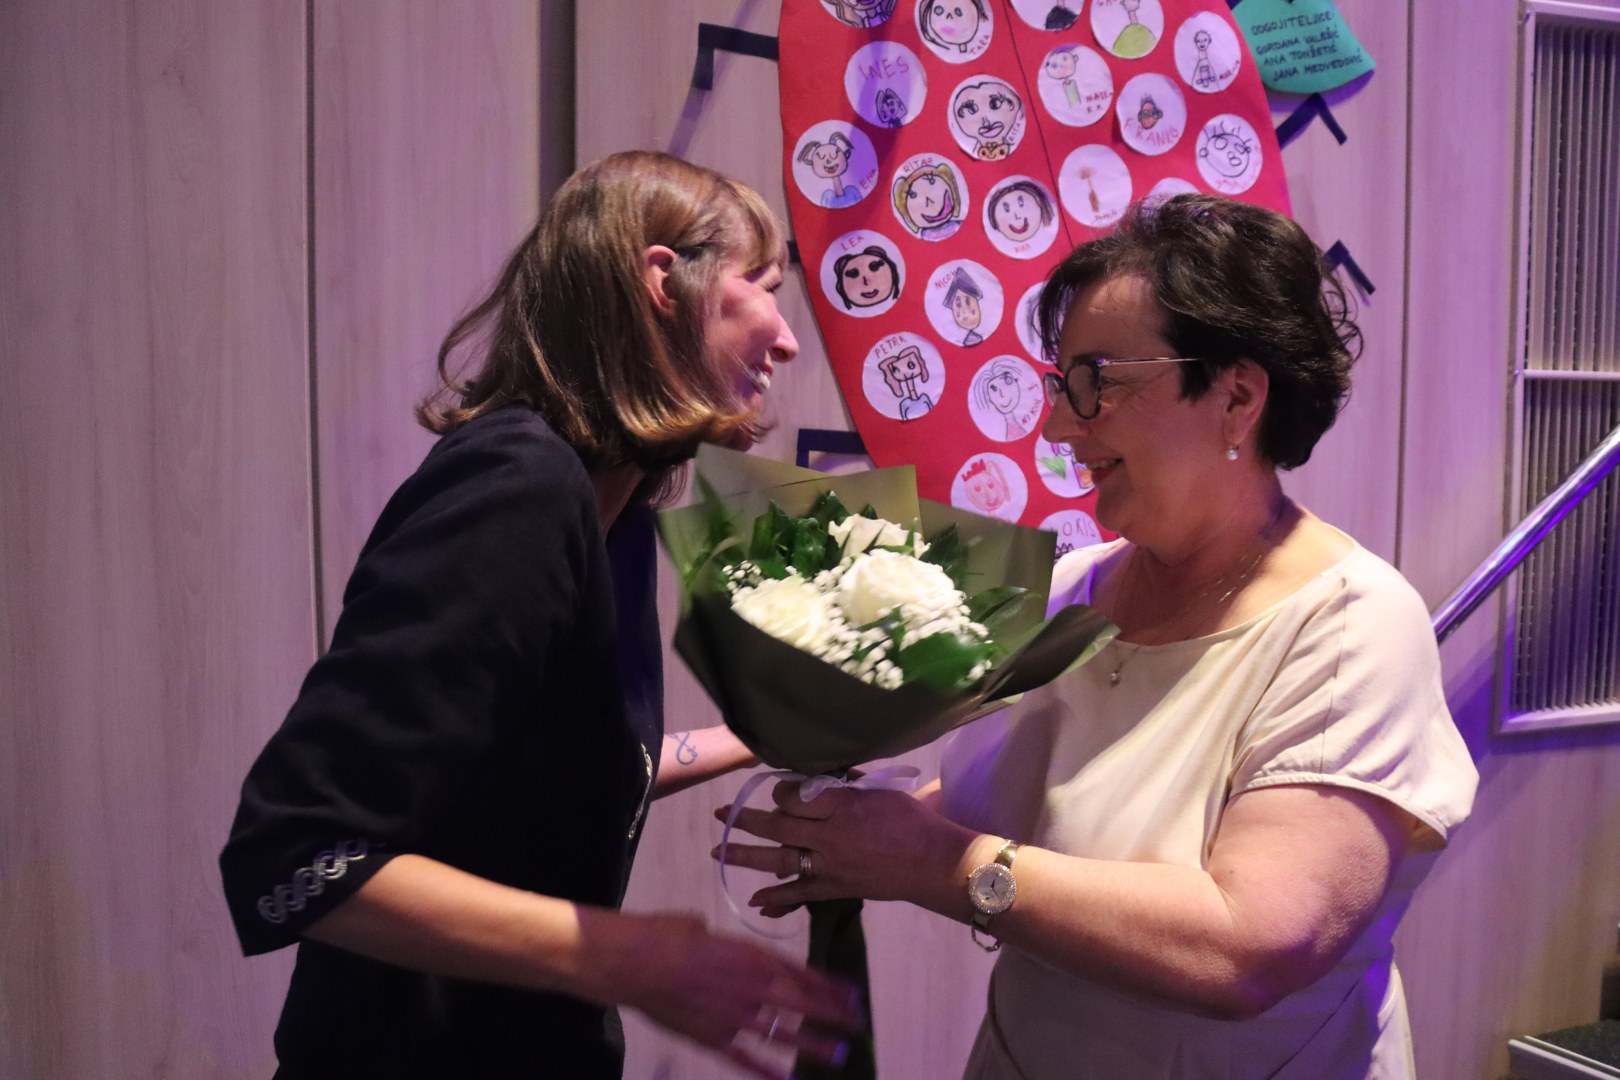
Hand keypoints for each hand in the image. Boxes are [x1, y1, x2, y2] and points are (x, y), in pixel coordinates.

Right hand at [584, 910, 862, 1078]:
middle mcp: (752, 987)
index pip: (802, 975)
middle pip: (802, 1005)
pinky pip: (745, 1059)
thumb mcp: (704, 927)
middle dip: (833, 1016)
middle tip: (857, 1025)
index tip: (852, 995)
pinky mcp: (711, 1038)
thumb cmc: (664, 935)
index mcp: (753, 956)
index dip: (829, 987)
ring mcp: (734, 1016)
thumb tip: (720, 944)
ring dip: (812, 1046)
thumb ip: (723, 944)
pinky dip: (766, 1071)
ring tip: (837, 1055)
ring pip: (783, 1035)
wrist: (632, 962)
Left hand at [713, 780, 977, 918]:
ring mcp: (831, 867)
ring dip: (745, 856)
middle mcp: (831, 838)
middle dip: (745, 819)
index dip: (779, 792)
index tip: (775, 789)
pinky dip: (776, 898)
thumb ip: (842, 787)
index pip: (795, 797)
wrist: (933, 863)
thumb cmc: (911, 820)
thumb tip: (812, 780)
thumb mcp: (878, 791)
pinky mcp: (837, 889)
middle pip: (778, 827)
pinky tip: (753, 900)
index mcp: (843, 808)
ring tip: (718, 851)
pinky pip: (800, 893)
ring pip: (780, 861)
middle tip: (721, 813)